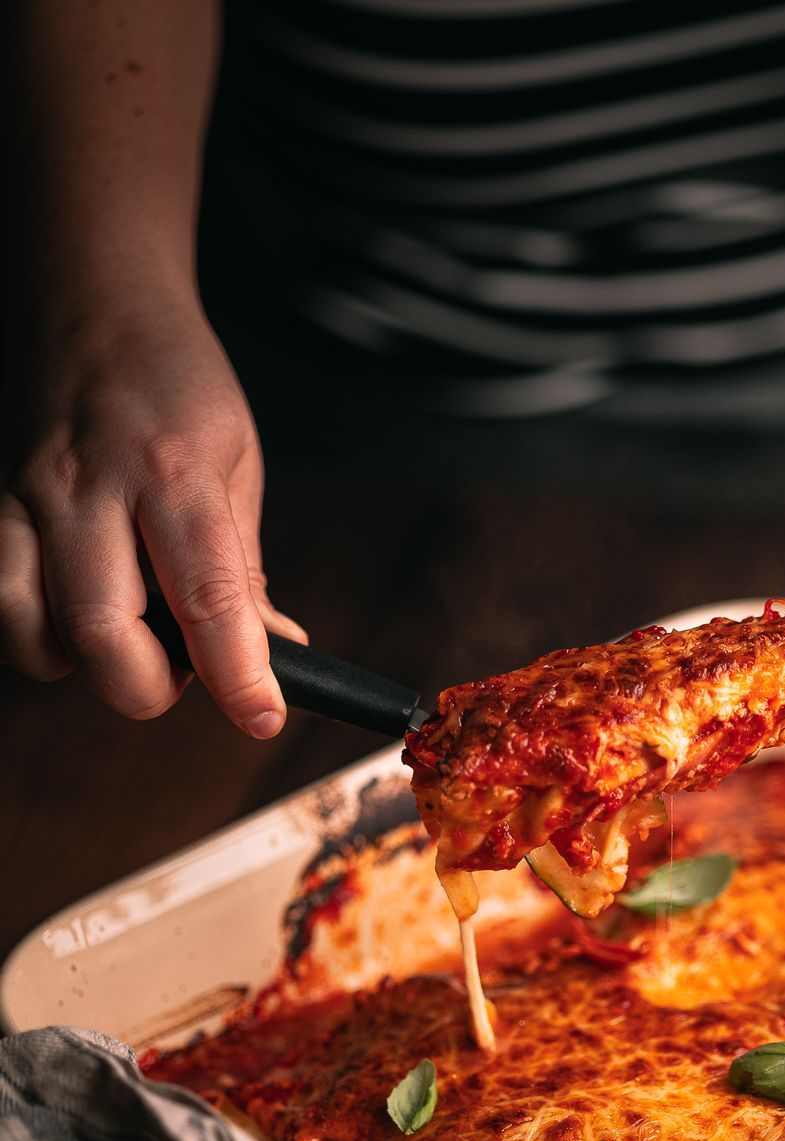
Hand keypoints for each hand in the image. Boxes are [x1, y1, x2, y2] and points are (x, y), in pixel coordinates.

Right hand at [0, 293, 305, 735]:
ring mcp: (26, 496)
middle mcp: (90, 484)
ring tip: (127, 635)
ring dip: (84, 663)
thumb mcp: (236, 462)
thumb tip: (275, 657)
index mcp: (175, 470)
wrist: (92, 297)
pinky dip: (35, 632)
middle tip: (185, 672)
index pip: (209, 597)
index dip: (238, 674)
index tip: (263, 716)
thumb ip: (244, 568)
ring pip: (31, 630)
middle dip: (150, 685)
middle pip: (102, 631)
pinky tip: (73, 611)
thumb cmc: (174, 384)